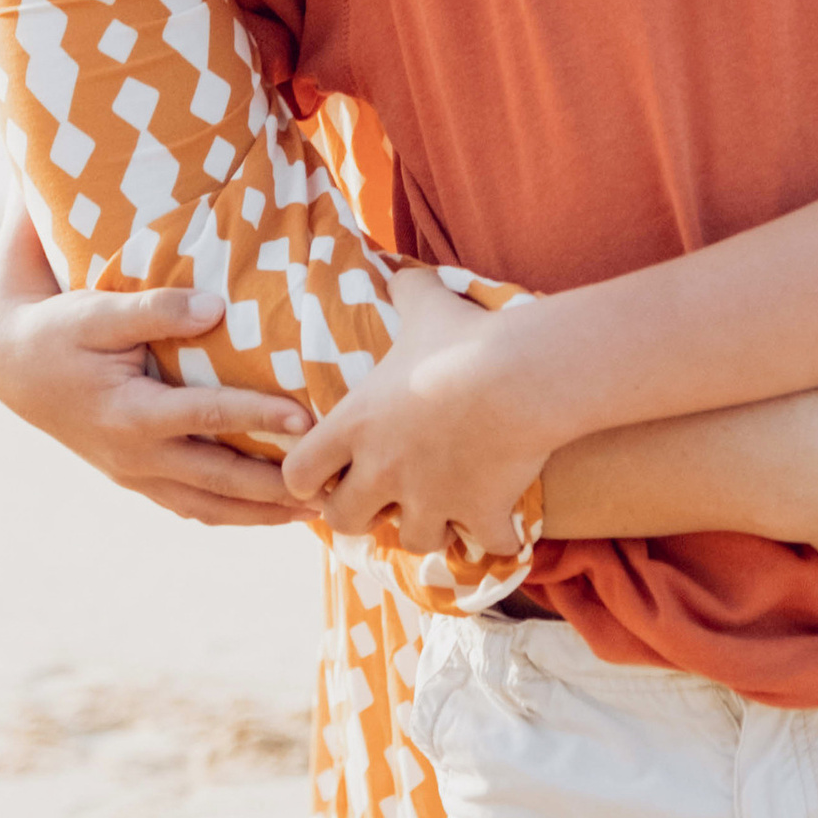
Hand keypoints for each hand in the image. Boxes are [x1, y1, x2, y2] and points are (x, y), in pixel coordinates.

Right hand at [0, 198, 312, 529]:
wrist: (13, 369)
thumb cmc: (62, 330)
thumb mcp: (98, 310)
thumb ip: (156, 308)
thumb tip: (216, 307)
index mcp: (130, 413)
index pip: (207, 417)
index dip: (258, 416)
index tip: (306, 418)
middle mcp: (135, 455)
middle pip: (219, 480)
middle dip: (276, 489)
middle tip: (330, 489)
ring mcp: (133, 475)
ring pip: (208, 507)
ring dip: (261, 515)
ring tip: (313, 514)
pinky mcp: (134, 479)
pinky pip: (190, 507)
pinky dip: (231, 514)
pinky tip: (268, 512)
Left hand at [281, 264, 539, 555]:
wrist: (519, 374)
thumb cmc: (464, 338)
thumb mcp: (427, 305)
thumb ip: (406, 291)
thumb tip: (399, 271)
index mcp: (356, 425)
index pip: (298, 474)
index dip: (307, 478)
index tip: (329, 471)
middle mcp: (384, 471)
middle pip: (344, 520)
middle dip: (362, 513)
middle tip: (385, 497)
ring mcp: (432, 499)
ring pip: (414, 540)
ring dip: (428, 529)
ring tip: (444, 511)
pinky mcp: (480, 513)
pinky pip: (487, 546)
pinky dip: (495, 538)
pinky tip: (503, 523)